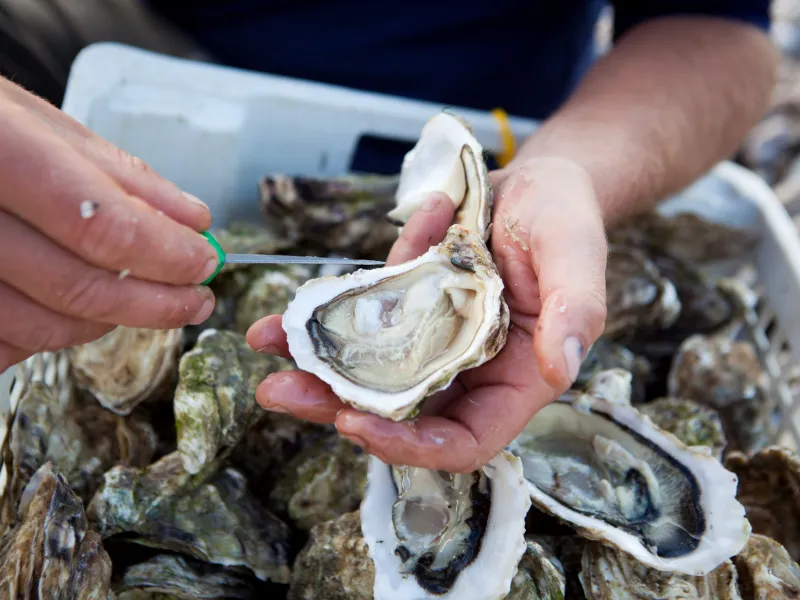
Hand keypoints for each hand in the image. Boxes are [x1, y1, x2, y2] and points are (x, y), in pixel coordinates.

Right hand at [0, 78, 218, 371]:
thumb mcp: (37, 122)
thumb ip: (118, 175)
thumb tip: (194, 219)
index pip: (103, 226)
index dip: (167, 255)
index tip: (206, 262)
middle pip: (79, 288)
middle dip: (157, 303)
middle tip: (197, 299)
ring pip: (43, 327)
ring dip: (109, 321)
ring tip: (144, 299)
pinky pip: (4, 344)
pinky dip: (51, 333)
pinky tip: (75, 309)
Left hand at [247, 157, 607, 471]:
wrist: (537, 180)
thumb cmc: (567, 218)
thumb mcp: (576, 253)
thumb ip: (576, 310)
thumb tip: (562, 367)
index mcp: (516, 378)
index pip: (464, 439)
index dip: (412, 446)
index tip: (357, 424)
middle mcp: (471, 368)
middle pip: (402, 411)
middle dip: (339, 405)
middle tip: (280, 390)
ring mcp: (435, 337)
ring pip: (372, 368)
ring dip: (318, 362)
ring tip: (266, 343)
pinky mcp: (411, 303)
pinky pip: (367, 315)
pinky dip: (330, 310)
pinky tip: (292, 305)